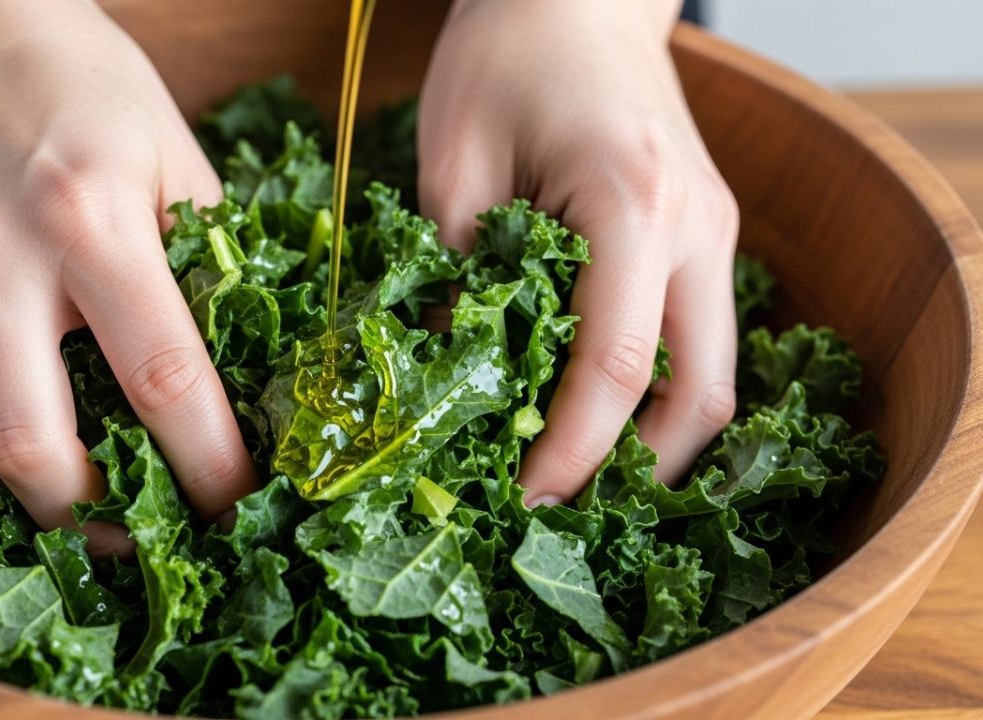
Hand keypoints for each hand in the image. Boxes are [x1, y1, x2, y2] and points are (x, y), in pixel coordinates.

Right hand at [0, 1, 257, 553]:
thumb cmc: (84, 84)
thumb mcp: (177, 155)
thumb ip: (212, 259)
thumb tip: (247, 360)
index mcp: (92, 220)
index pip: (162, 379)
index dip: (208, 462)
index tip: (238, 502)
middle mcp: (0, 264)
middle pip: (35, 451)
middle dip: (100, 519)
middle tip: (148, 531)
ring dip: (38, 495)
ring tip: (94, 495)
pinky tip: (42, 431)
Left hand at [419, 0, 739, 501]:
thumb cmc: (506, 55)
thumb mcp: (452, 162)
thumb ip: (459, 273)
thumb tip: (458, 380)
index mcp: (632, 204)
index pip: (616, 366)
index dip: (570, 452)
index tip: (521, 500)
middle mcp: (697, 228)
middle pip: (699, 397)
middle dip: (631, 473)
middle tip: (553, 507)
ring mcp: (715, 233)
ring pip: (713, 378)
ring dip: (653, 443)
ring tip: (575, 475)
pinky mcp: (705, 236)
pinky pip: (700, 341)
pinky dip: (657, 394)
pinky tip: (597, 413)